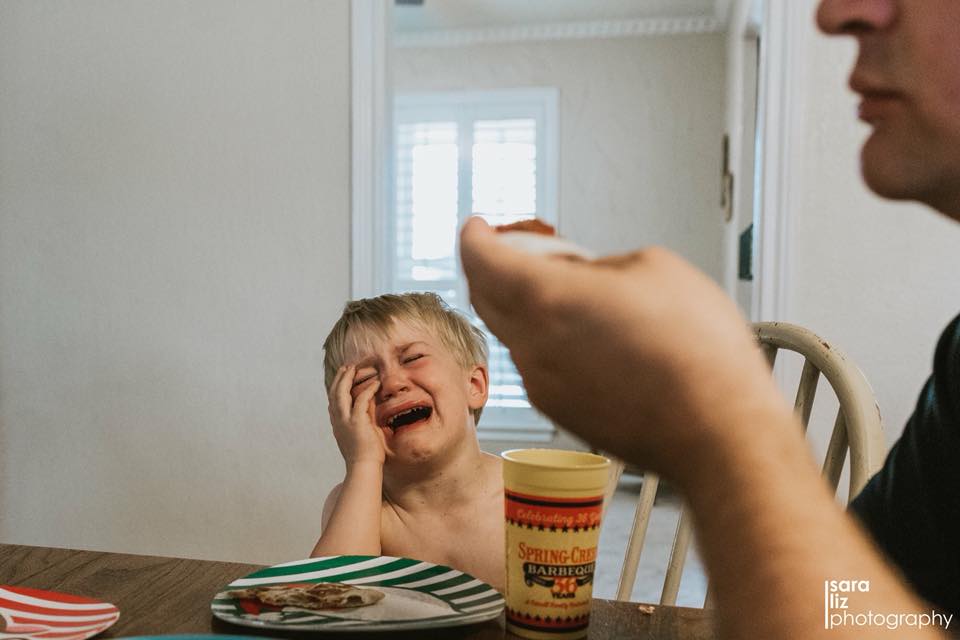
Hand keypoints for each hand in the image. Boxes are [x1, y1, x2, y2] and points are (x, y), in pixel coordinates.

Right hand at [328, 365, 386, 466]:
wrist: (364, 468)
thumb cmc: (365, 455)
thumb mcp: (360, 433)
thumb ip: (363, 418)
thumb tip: (369, 404)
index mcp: (337, 425)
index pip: (333, 402)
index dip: (337, 387)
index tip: (343, 377)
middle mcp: (338, 421)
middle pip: (334, 394)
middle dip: (339, 379)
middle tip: (347, 367)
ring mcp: (345, 421)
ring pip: (342, 394)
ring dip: (348, 379)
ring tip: (355, 368)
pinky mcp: (357, 422)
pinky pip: (361, 400)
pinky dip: (368, 389)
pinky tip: (375, 383)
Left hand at [459, 217, 786, 484]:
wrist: (716, 432)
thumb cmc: (697, 350)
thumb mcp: (652, 267)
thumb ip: (597, 263)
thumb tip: (580, 273)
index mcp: (545, 296)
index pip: (481, 258)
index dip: (476, 236)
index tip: (478, 227)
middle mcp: (531, 343)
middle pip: (485, 295)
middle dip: (492, 267)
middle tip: (519, 251)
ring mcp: (541, 382)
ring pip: (513, 331)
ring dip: (525, 306)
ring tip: (575, 294)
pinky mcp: (559, 409)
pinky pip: (536, 363)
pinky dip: (545, 340)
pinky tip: (589, 336)